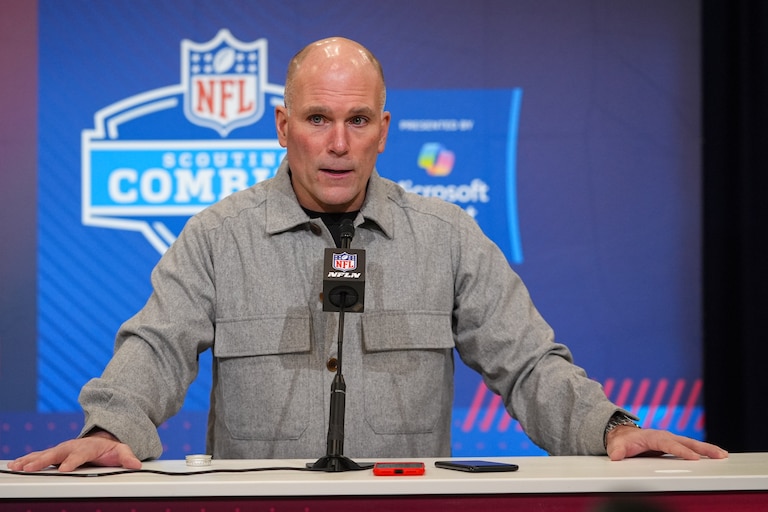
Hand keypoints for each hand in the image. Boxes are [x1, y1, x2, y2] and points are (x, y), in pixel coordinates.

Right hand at [5, 430, 141, 471]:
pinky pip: (38, 456)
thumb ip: (127, 457)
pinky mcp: (54, 453)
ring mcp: (62, 449)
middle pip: (57, 453)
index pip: (80, 454)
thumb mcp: (121, 450)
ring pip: (44, 454)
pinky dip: (26, 460)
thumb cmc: (109, 448)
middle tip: (31, 468)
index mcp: (88, 447)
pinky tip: (15, 465)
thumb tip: (136, 464)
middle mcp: (72, 446)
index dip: (72, 461)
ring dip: (30, 460)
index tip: (64, 469)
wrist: (101, 438)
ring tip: (17, 467)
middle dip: (43, 460)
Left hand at [606, 425, 728, 460]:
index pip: (669, 444)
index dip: (682, 451)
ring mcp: (671, 440)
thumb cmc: (622, 440)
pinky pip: (691, 447)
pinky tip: (715, 456)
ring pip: (692, 444)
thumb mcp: (617, 445)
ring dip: (708, 449)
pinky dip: (704, 451)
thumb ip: (617, 450)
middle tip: (719, 454)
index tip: (694, 458)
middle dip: (703, 448)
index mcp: (653, 437)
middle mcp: (664, 436)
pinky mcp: (674, 445)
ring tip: (723, 455)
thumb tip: (616, 455)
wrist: (623, 435)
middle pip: (686, 442)